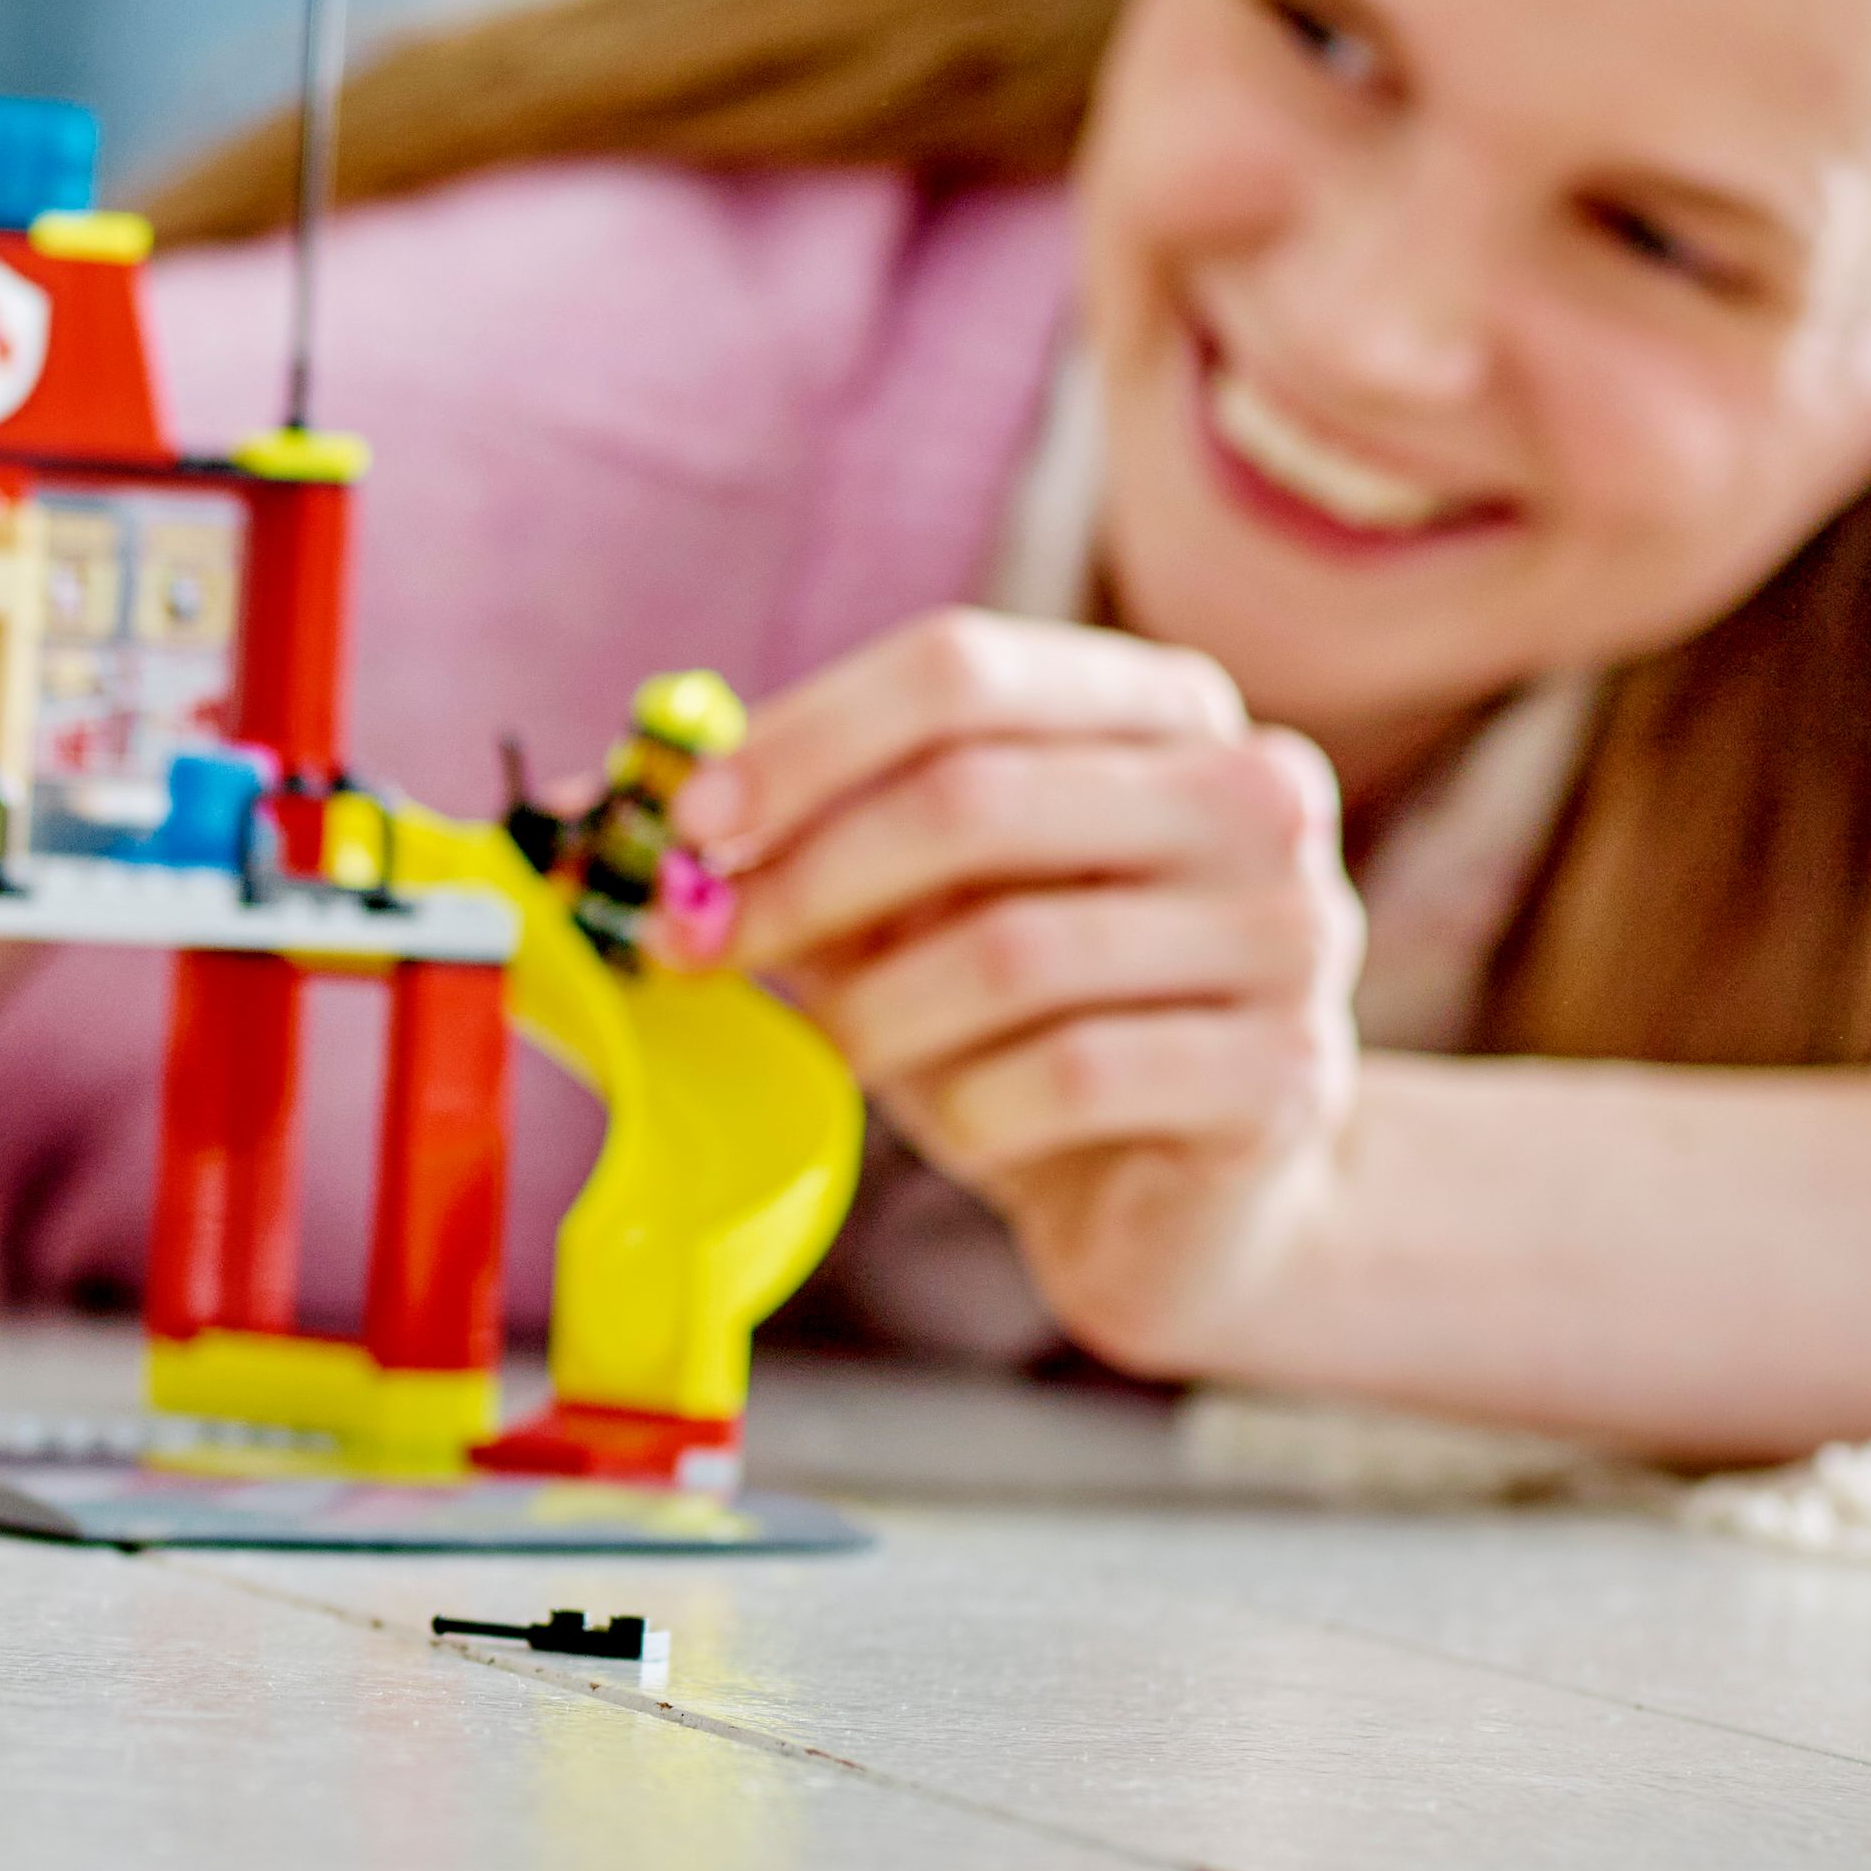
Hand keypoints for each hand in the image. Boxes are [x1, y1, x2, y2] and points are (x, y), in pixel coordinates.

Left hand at [685, 611, 1363, 1378]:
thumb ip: (775, 845)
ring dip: (880, 1017)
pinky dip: (969, 1111)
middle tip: (698, 948)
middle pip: (973, 794)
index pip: (960, 664)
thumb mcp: (900, 914)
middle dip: (802, 880)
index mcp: (1162, 704)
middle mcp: (1256, 788)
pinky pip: (1063, 1077)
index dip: (799, 738)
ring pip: (1008, 949)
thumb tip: (578, 810)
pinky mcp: (1286, 1073)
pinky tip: (969, 1123)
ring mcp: (1293, 928)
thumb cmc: (1025, 1030)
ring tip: (858, 1049)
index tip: (682, 824)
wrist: (1186, 1205)